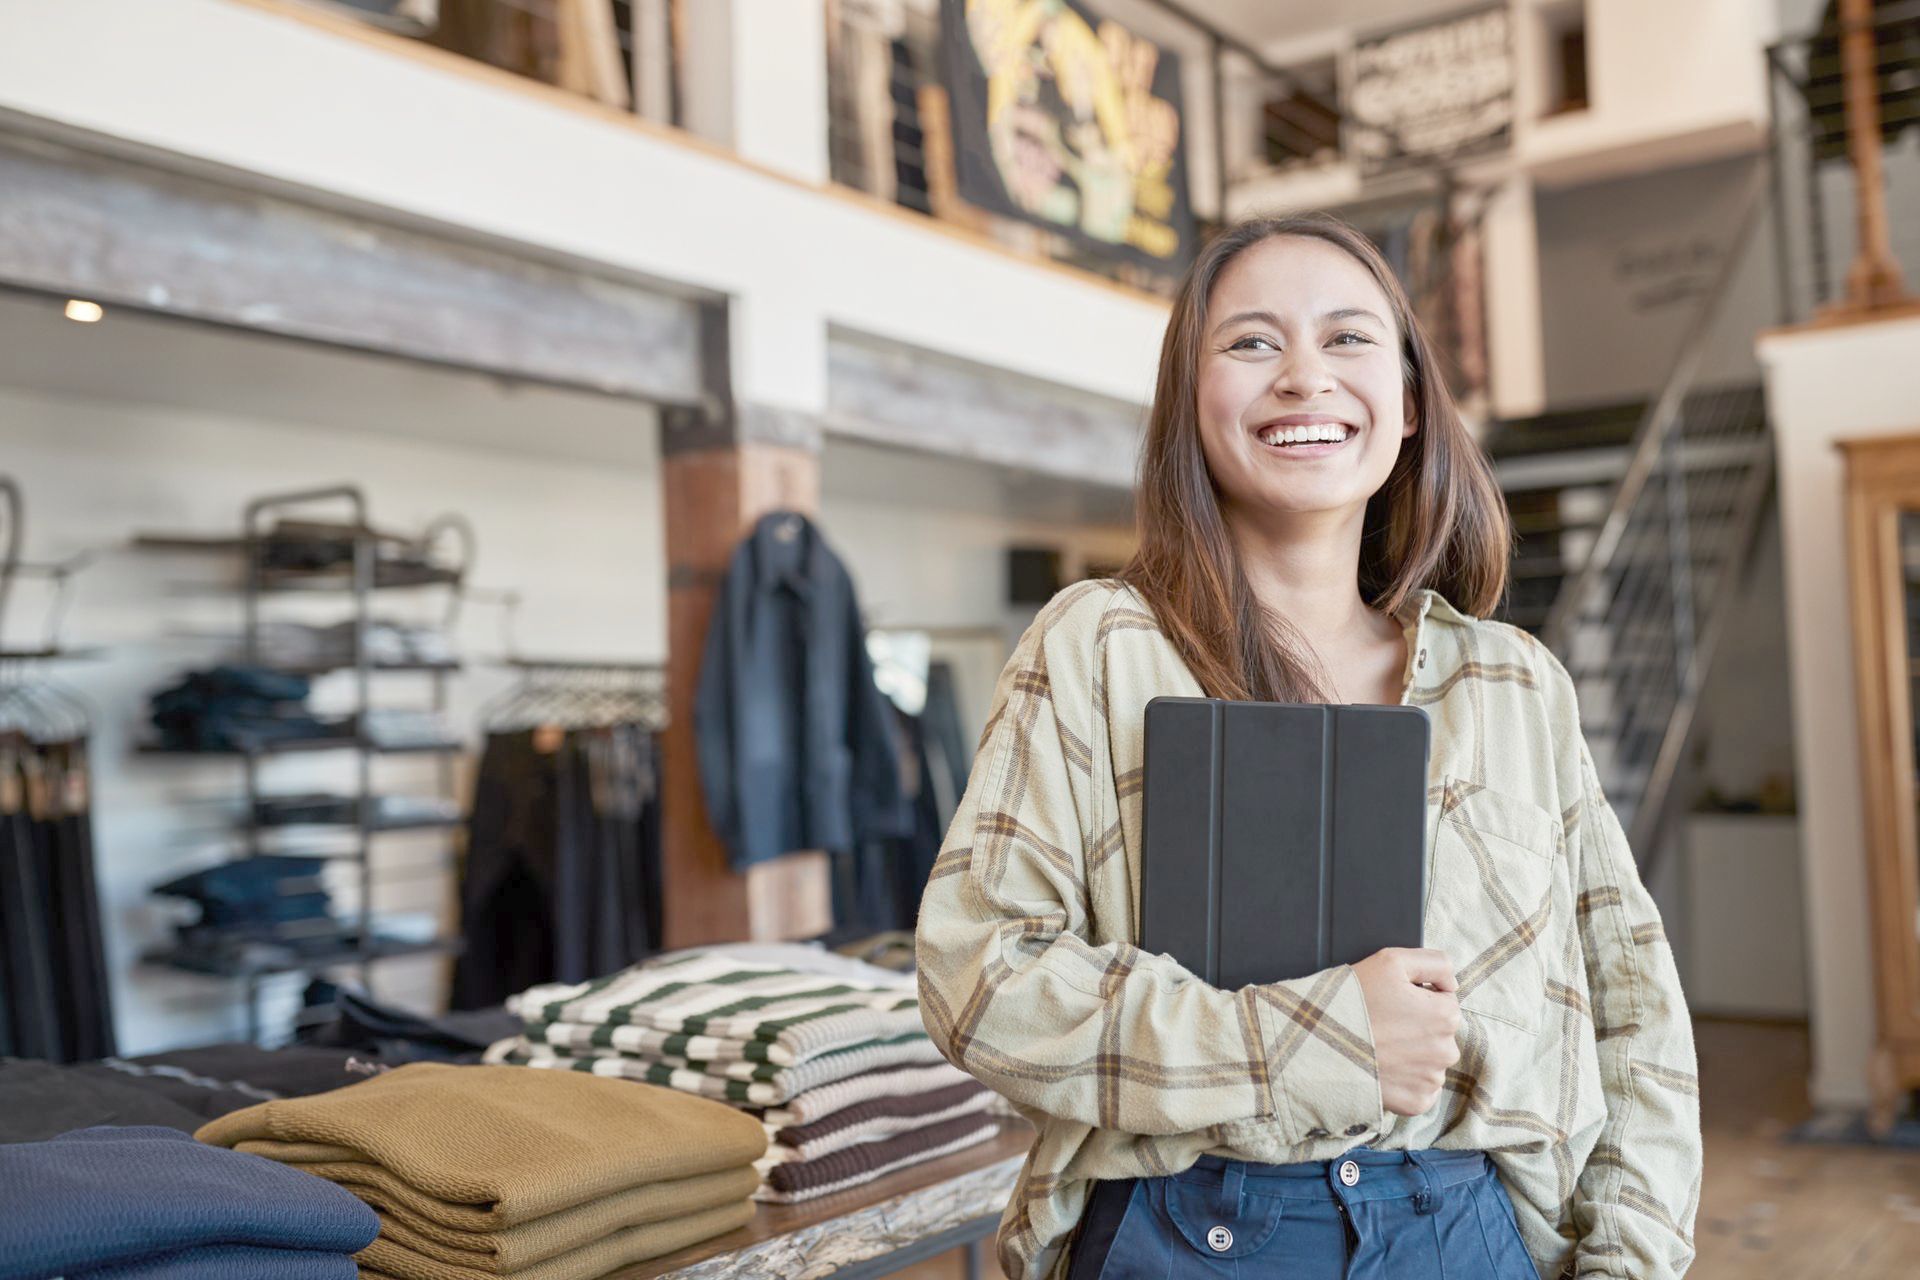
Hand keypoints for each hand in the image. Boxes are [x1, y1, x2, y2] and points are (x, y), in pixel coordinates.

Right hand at [1352, 947, 1460, 1116]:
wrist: (1318, 1045)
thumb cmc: (1354, 999)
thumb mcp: (1391, 961)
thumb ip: (1435, 962)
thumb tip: (1452, 984)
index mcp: (1446, 1015)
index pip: (1444, 1001)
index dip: (1417, 998)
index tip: (1392, 1002)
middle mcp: (1446, 1051)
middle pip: (1439, 1033)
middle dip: (1417, 1028)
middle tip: (1382, 1024)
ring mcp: (1431, 1080)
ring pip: (1429, 1061)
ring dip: (1411, 1055)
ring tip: (1378, 1046)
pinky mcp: (1416, 1103)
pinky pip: (1419, 1089)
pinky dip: (1405, 1081)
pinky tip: (1383, 1069)